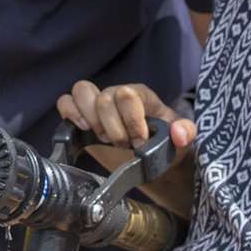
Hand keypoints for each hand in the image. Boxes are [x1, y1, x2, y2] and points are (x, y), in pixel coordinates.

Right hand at [57, 81, 197, 215]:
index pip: (127, 95)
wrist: (151, 159)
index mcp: (140, 95)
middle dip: (113, 129)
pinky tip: (83, 130)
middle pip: (103, 98)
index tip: (140, 141)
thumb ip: (186, 133)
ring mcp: (97, 103)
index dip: (131, 120)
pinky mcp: (82, 116)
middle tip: (124, 145)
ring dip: (91, 120)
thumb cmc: (166, 145)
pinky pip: (65, 102)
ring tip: (103, 138)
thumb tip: (179, 134)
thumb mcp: (182, 140)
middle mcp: (117, 93)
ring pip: (81, 91)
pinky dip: (69, 114)